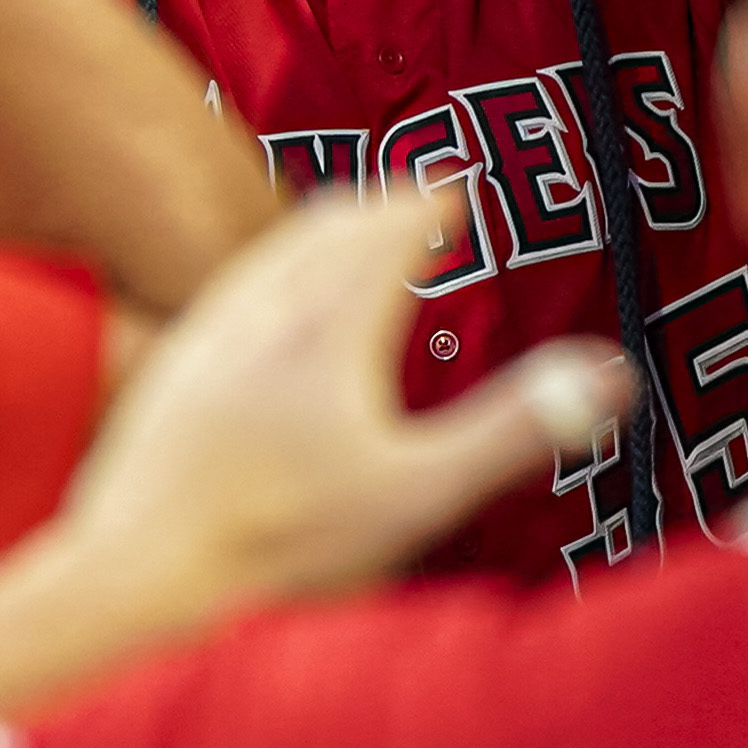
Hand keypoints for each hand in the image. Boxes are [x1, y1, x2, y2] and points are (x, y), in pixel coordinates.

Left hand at [57, 195, 628, 606]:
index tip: (467, 185)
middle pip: (336, 220)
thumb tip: (606, 375)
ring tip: (363, 236)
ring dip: (333, 226)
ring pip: (281, 245)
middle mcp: (268, 304)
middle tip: (427, 203)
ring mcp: (215, 327)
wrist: (140, 563)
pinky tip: (279, 307)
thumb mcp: (417, 492)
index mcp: (334, 321)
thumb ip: (513, 428)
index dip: (437, 197)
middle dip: (389, 203)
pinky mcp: (178, 360)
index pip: (394, 224)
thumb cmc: (279, 538)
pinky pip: (239, 283)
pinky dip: (281, 265)